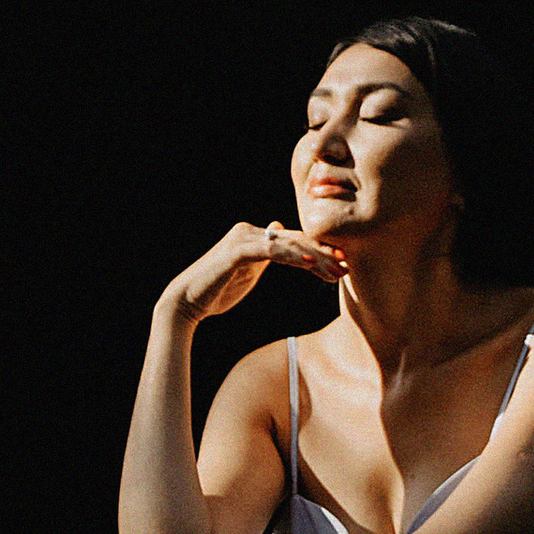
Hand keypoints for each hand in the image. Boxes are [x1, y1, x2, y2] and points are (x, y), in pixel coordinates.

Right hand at [163, 219, 346, 321]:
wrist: (187, 301)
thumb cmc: (218, 290)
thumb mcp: (249, 271)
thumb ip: (268, 254)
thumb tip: (281, 234)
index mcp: (256, 236)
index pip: (294, 241)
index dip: (319, 251)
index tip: (342, 264)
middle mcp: (251, 232)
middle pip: (295, 240)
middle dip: (323, 254)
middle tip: (347, 266)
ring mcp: (244, 239)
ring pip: (288, 245)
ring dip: (315, 258)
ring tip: (336, 269)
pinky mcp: (238, 251)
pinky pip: (272, 251)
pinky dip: (293, 256)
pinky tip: (311, 263)